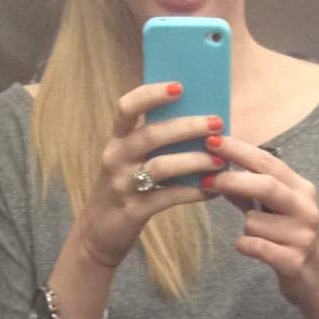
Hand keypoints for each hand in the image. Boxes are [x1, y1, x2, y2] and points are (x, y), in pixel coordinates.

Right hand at [77, 82, 223, 267]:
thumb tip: (197, 121)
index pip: (127, 107)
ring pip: (162, 166)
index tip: (180, 86)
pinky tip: (213, 189)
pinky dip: (193, 192)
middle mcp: (116, 158)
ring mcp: (122, 185)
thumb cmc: (125, 187)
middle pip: (151, 134)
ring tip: (220, 160)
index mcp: (117, 140)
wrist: (98, 231)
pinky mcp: (133, 210)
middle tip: (217, 123)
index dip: (152, 94)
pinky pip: (168, 197)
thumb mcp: (129, 160)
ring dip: (195, 161)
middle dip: (187, 127)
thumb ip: (152, 141)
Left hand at [201, 136, 318, 312]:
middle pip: (266, 185)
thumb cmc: (292, 240)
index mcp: (301, 189)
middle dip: (233, 180)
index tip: (213, 140)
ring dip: (245, 228)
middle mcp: (306, 208)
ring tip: (260, 237)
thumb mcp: (276, 211)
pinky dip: (245, 246)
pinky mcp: (293, 261)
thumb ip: (250, 192)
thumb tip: (219, 169)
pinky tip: (252, 249)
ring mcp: (302, 236)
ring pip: (252, 222)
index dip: (239, 150)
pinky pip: (253, 246)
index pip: (268, 162)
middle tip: (206, 179)